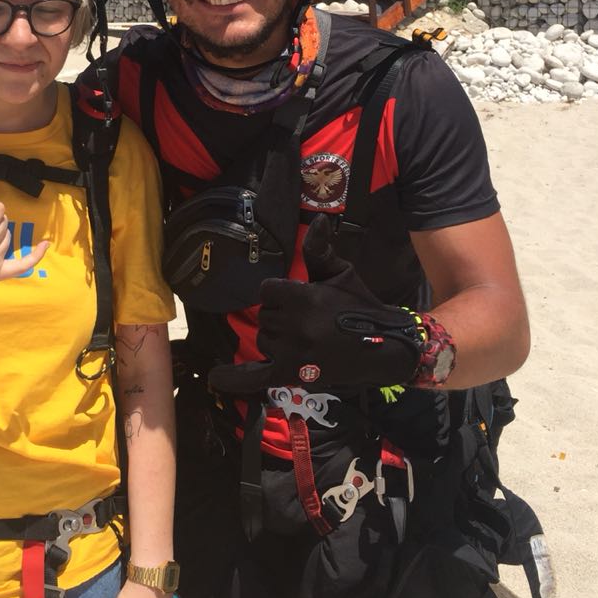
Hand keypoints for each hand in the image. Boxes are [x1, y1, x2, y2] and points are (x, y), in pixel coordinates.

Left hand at [208, 213, 422, 393]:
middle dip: (282, 315)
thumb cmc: (359, 306)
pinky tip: (214, 376)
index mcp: (302, 299)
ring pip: (264, 340)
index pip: (266, 290)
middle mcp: (294, 327)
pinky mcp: (292, 376)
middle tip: (309, 321)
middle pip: (265, 316)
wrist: (383, 346)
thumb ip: (319, 250)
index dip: (281, 293)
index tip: (299, 298)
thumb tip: (318, 219)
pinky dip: (234, 378)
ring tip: (306, 339)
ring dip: (277, 338)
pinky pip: (254, 377)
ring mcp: (291, 354)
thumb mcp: (341, 272)